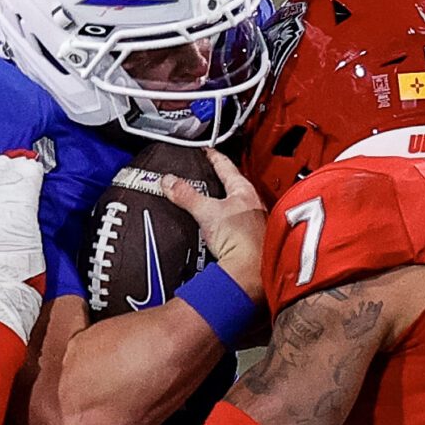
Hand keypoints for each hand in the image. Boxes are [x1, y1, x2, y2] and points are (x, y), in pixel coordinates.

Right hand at [165, 149, 265, 299]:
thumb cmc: (241, 242)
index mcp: (244, 191)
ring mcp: (254, 223)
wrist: (250, 274)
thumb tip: (170, 182)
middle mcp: (253, 205)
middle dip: (218, 179)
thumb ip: (187, 195)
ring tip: (207, 201)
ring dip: (222, 202)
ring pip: (235, 205)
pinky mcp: (250, 240)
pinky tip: (217, 227)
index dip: (212, 156)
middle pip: (232, 184)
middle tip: (204, 174)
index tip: (205, 151)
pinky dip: (224, 221)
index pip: (225, 165)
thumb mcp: (206, 212)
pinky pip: (234, 224)